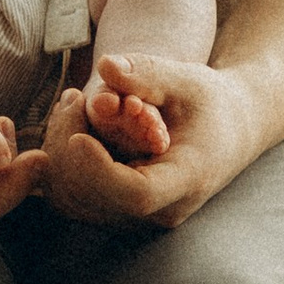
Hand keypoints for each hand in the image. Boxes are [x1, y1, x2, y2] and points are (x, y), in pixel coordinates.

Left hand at [5, 51, 267, 228]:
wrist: (227, 132)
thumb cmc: (209, 103)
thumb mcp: (188, 80)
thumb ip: (149, 74)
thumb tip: (106, 65)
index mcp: (186, 181)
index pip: (137, 194)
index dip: (99, 169)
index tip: (77, 136)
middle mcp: (159, 210)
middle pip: (95, 195)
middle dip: (70, 144)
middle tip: (73, 97)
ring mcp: (135, 217)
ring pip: (73, 200)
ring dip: (58, 153)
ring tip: (72, 105)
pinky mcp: (115, 211)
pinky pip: (70, 198)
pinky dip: (57, 167)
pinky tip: (63, 131)